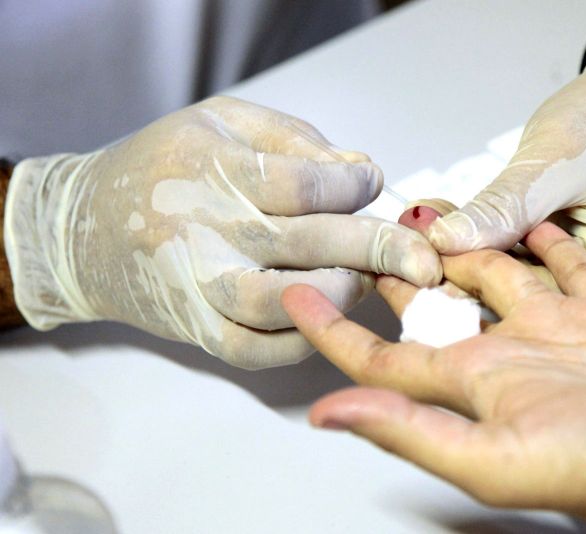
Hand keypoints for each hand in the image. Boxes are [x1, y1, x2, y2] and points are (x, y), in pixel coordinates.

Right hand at [5, 96, 440, 368]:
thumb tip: (362, 171)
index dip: (354, 187)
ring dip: (344, 296)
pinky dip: (303, 342)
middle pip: (307, 245)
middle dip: (379, 250)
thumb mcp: (223, 122)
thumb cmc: (163, 164)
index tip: (373, 184)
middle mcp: (203, 231)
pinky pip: (257, 349)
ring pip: (284, 304)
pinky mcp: (195, 329)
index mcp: (212, 169)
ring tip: (376, 284)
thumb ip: (296, 140)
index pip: (306, 185)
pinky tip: (333, 321)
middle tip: (426, 261)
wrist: (84, 228)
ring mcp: (197, 287)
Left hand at [283, 222, 585, 531]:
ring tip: (435, 207)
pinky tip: (522, 219)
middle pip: (436, 302)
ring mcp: (555, 329)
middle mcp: (506, 355)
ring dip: (468, 241)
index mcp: (472, 385)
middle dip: (400, 268)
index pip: (383, 355)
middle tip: (363, 229)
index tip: (295, 291)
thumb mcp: (498, 456)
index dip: (335, 328)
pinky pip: (565, 263)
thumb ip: (412, 430)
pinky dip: (543, 240)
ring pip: (496, 270)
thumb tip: (327, 413)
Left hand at [422, 20, 585, 305]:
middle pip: (553, 298)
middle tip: (429, 247)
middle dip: (488, 273)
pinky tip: (483, 236)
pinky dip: (520, 254)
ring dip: (500, 262)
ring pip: (552, 285)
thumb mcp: (549, 161)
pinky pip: (561, 271)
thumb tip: (445, 243)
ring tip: (449, 235)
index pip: (554, 298)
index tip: (434, 267)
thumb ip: (498, 210)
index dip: (488, 286)